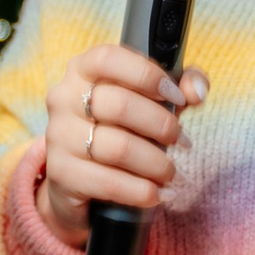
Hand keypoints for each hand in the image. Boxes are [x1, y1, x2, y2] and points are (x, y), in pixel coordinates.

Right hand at [35, 44, 209, 250]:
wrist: (78, 181)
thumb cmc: (119, 130)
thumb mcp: (151, 103)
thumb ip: (180, 87)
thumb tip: (197, 91)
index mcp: (82, 70)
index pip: (108, 59)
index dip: (147, 75)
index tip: (177, 96)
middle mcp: (63, 98)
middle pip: (119, 105)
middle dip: (162, 126)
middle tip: (181, 141)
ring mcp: (58, 136)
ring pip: (118, 147)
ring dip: (156, 163)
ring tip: (170, 172)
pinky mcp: (60, 172)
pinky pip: (109, 182)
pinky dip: (141, 191)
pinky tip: (157, 194)